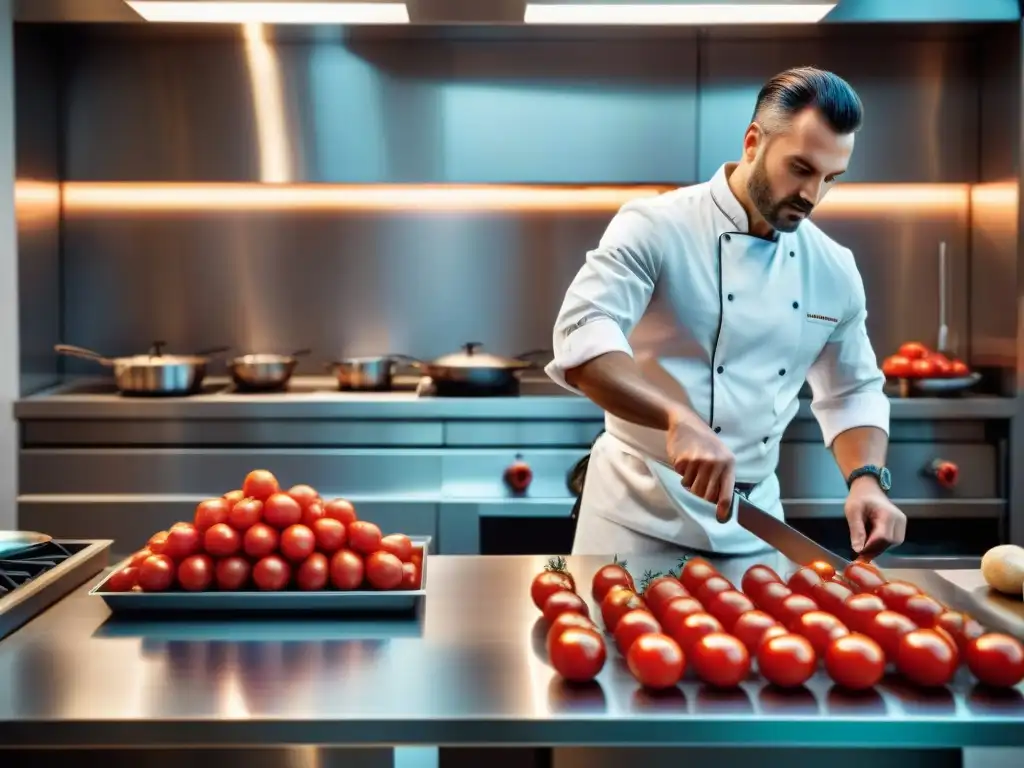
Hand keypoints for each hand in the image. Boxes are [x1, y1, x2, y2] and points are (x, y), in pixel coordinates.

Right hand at [666, 408, 735, 522]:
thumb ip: (721, 476)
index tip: (721, 518)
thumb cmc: (705, 442)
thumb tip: (719, 502)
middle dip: (700, 493)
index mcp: (728, 463)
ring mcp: (699, 461)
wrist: (686, 423)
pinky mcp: (684, 460)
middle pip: (706, 494)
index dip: (724, 507)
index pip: (727, 491)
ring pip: (692, 488)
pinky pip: (682, 478)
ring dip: (690, 482)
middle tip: (697, 481)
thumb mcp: (719, 455)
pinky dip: (682, 473)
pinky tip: (684, 460)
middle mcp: (716, 463)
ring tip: (692, 467)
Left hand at [845, 476, 906, 559]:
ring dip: (879, 546)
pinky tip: (873, 538)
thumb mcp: (852, 511)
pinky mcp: (901, 526)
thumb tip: (858, 549)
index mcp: (887, 514)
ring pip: (894, 543)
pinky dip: (883, 543)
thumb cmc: (859, 498)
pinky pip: (894, 540)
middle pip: (890, 542)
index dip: (871, 547)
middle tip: (860, 549)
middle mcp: (899, 519)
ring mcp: (902, 523)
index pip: (883, 537)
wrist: (868, 489)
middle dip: (875, 548)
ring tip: (866, 541)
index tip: (858, 551)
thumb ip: (856, 530)